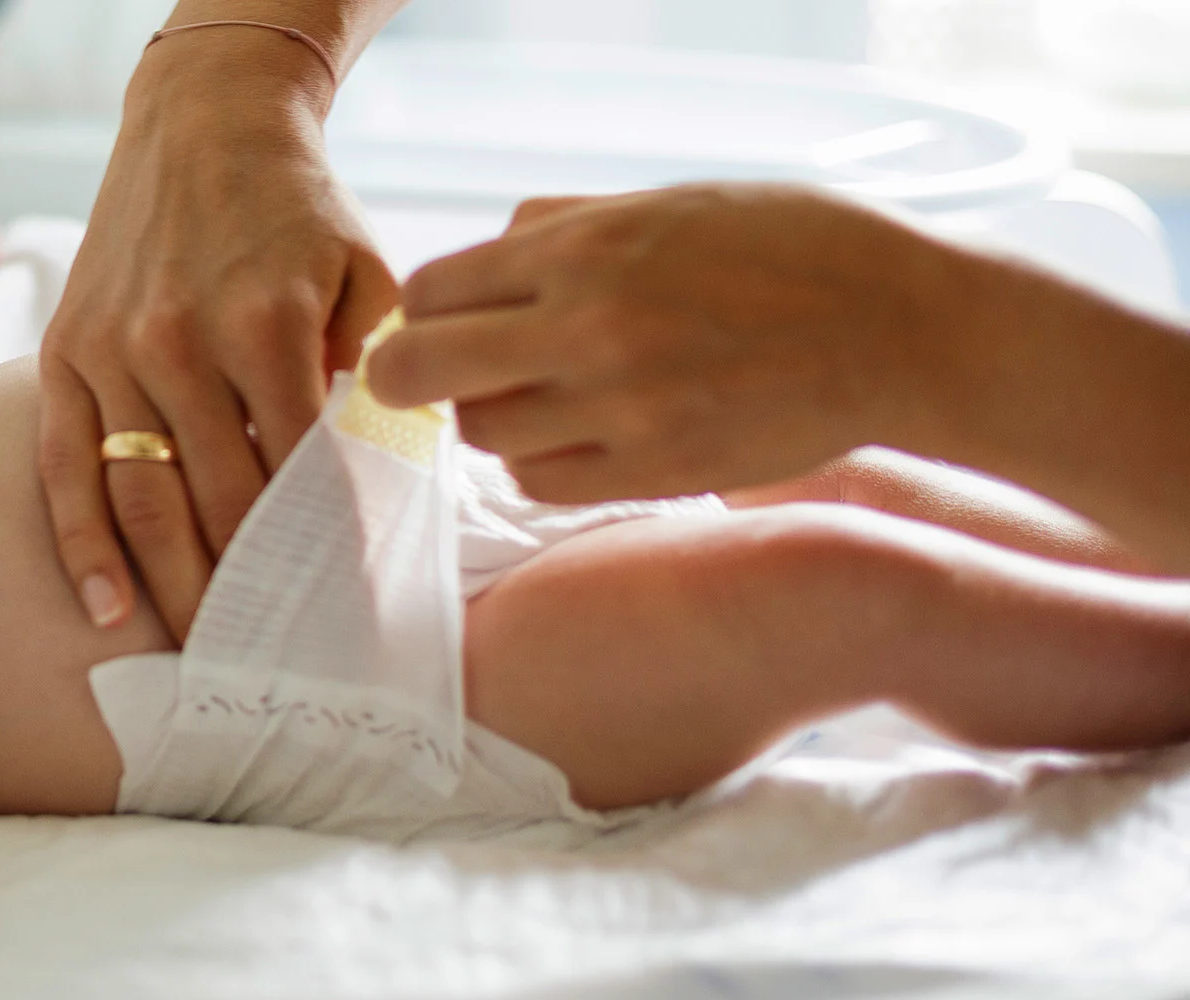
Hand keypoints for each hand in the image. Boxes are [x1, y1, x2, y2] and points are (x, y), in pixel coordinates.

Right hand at [38, 39, 396, 639]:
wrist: (203, 122)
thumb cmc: (298, 209)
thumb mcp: (367, 273)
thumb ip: (378, 373)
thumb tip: (387, 479)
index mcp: (266, 328)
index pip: (302, 476)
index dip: (328, 556)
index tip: (351, 623)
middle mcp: (179, 345)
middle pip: (219, 506)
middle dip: (254, 593)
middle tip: (281, 665)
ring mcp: (111, 354)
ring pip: (142, 500)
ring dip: (173, 589)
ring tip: (206, 656)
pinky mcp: (62, 356)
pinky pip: (64, 468)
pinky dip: (83, 545)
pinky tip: (108, 610)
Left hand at [365, 184, 963, 502]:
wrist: (902, 328)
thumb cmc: (794, 249)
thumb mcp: (674, 202)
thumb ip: (569, 224)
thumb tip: (492, 249)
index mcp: (587, 248)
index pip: (432, 291)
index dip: (426, 310)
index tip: (446, 322)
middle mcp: (587, 327)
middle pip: (421, 371)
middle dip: (411, 375)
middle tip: (435, 379)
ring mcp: (618, 407)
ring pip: (479, 434)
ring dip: (490, 419)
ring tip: (537, 400)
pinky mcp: (652, 471)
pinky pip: (538, 483)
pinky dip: (539, 464)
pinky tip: (577, 437)